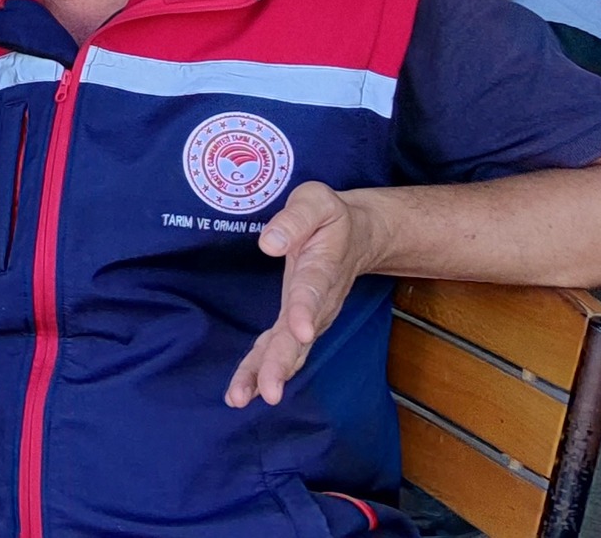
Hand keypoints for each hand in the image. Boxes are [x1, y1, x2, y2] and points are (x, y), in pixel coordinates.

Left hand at [227, 182, 380, 407]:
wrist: (359, 235)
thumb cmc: (330, 216)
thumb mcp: (315, 201)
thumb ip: (294, 220)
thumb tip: (267, 243)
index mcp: (321, 268)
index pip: (312, 292)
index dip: (304, 311)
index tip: (301, 333)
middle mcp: (317, 301)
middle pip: (299, 336)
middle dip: (282, 363)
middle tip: (269, 392)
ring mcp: (307, 316)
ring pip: (288, 350)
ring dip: (267, 374)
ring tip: (243, 398)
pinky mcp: (294, 322)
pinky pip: (276, 349)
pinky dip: (258, 370)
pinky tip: (241, 393)